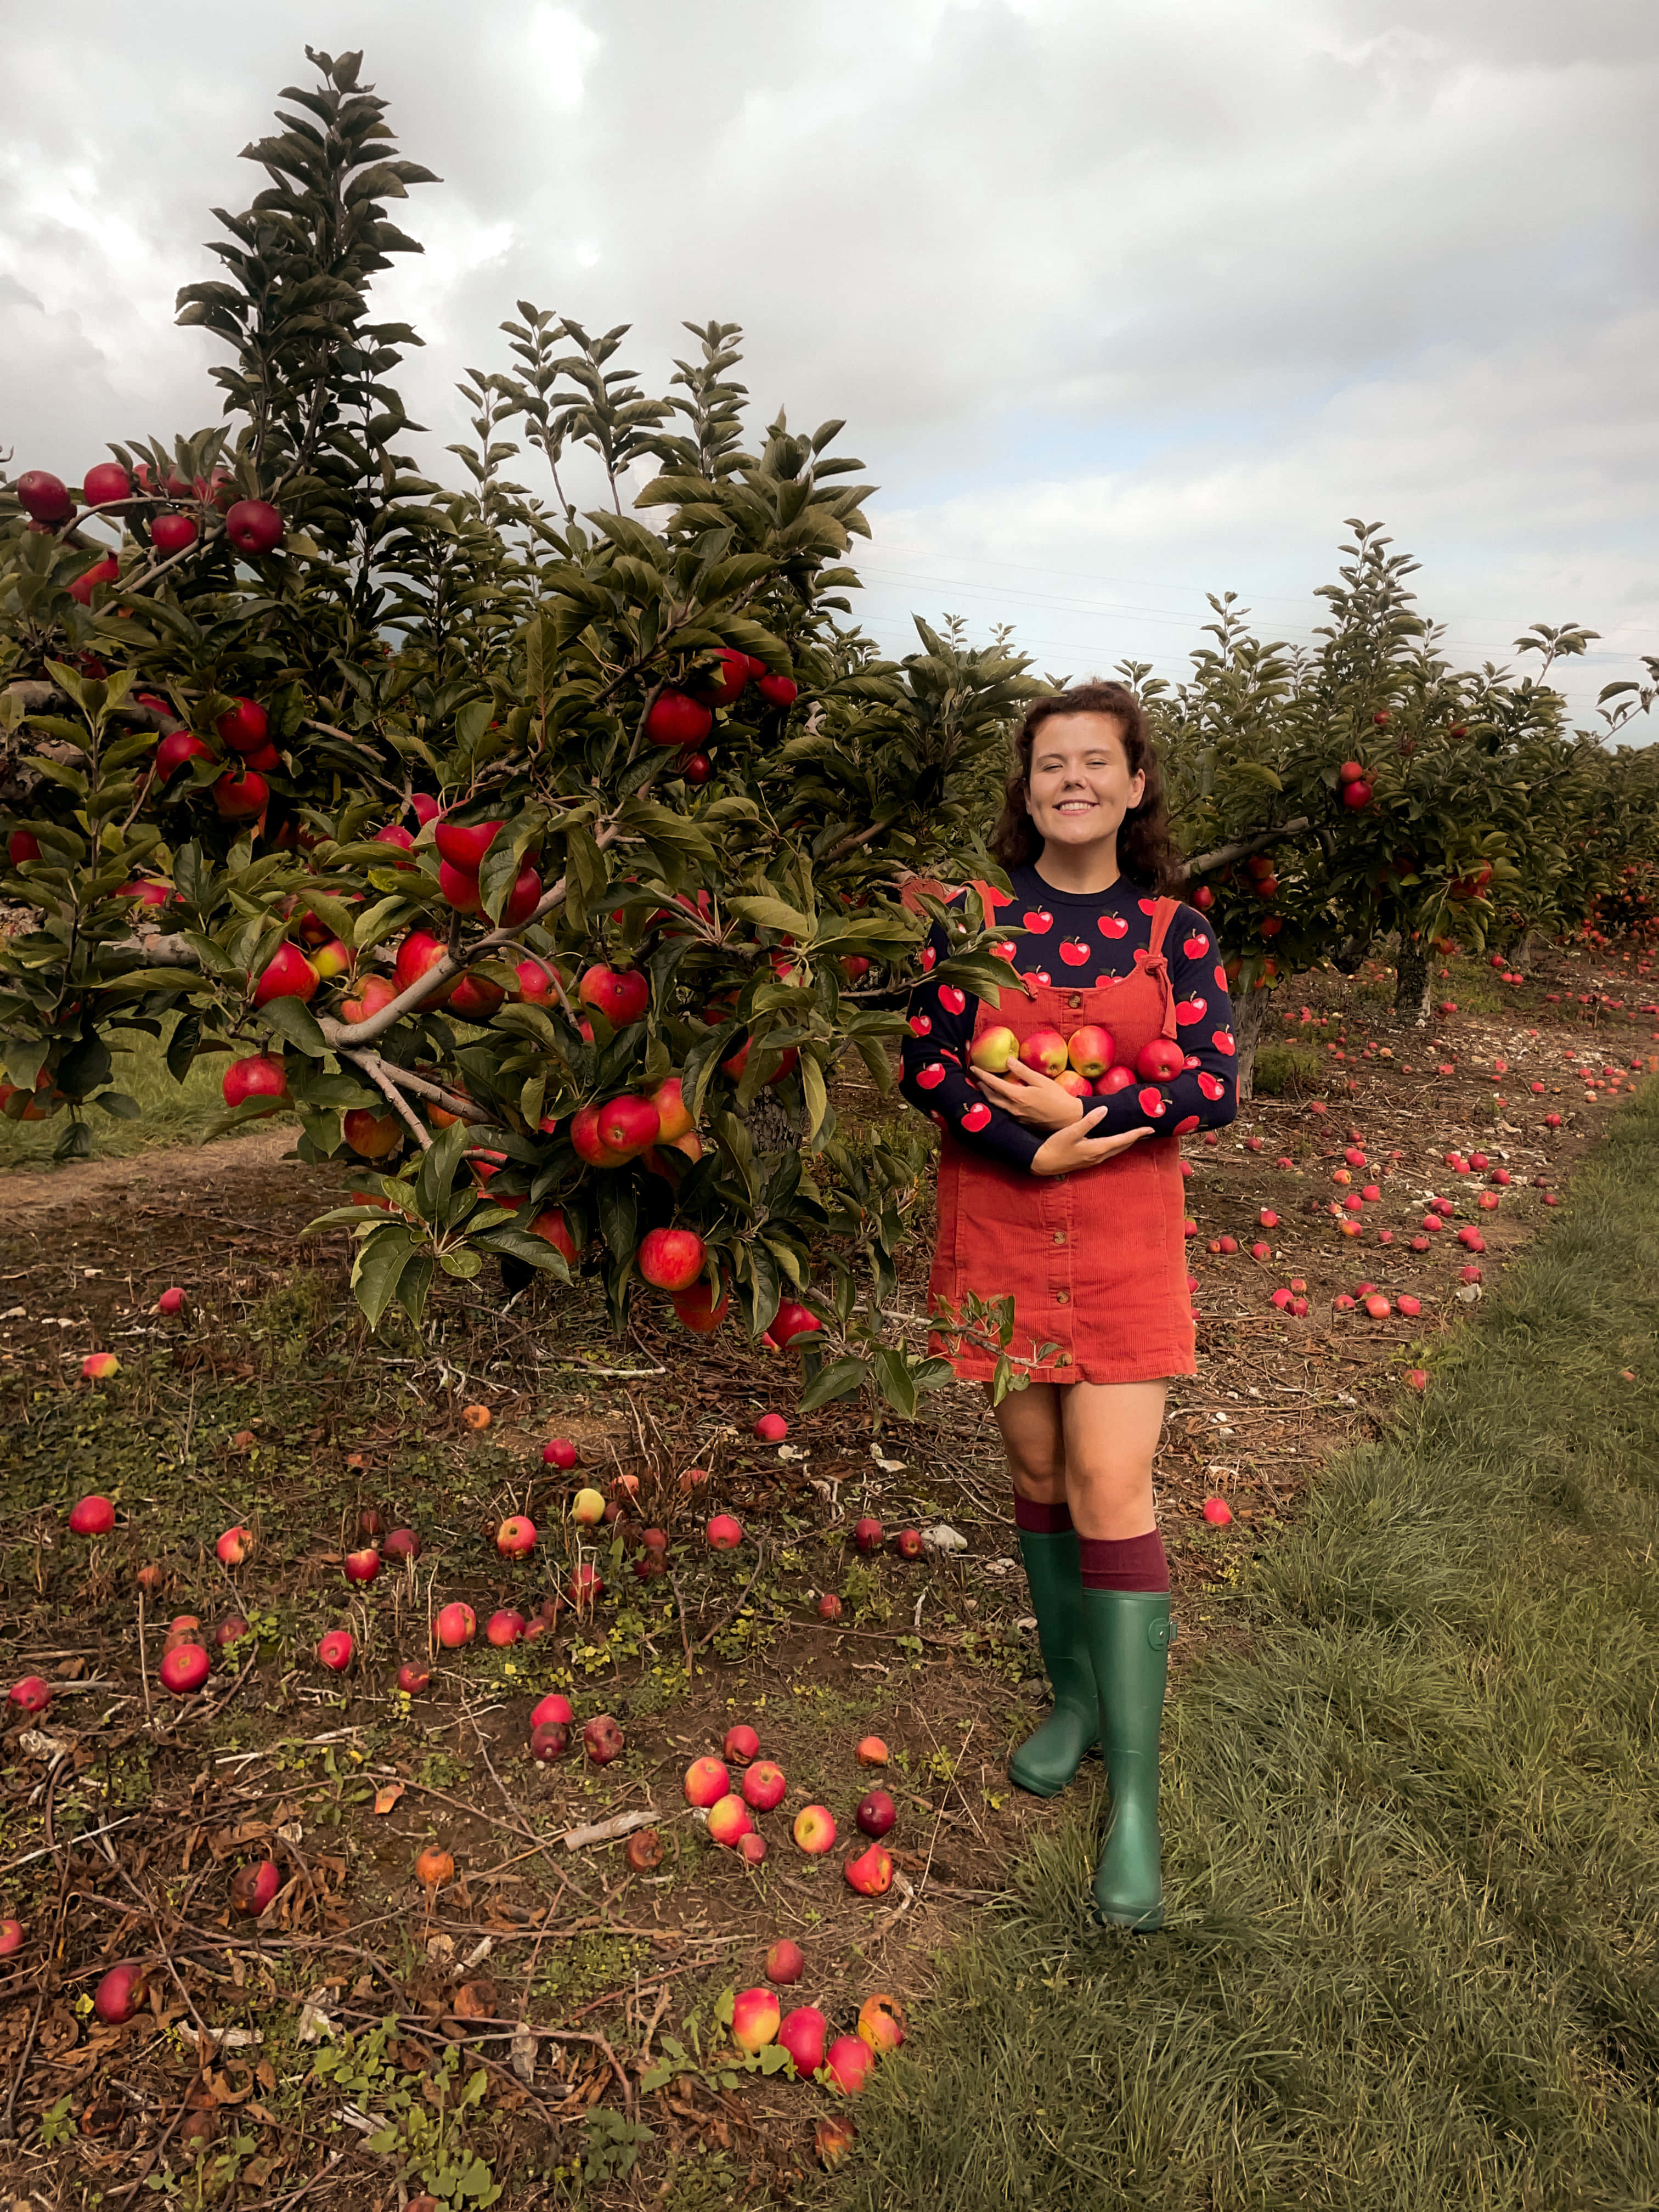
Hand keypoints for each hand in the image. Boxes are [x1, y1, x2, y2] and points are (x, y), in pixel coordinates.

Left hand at [973, 1056, 1085, 1131]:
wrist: (1069, 1118)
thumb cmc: (1057, 1098)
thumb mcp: (1041, 1080)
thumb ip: (1023, 1071)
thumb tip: (1008, 1060)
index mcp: (1017, 1096)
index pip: (993, 1084)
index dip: (982, 1075)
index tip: (973, 1068)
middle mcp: (1013, 1108)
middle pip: (991, 1097)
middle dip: (982, 1087)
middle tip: (977, 1078)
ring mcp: (1016, 1117)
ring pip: (997, 1106)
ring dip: (989, 1096)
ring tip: (985, 1087)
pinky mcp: (1021, 1122)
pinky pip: (1005, 1112)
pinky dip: (999, 1103)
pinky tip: (1002, 1099)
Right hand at [1031, 1111, 1154, 1176]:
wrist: (1043, 1163)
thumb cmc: (1056, 1146)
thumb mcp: (1071, 1131)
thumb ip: (1089, 1121)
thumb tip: (1104, 1110)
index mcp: (1097, 1148)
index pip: (1123, 1139)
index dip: (1137, 1133)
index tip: (1150, 1128)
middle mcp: (1099, 1156)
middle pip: (1123, 1146)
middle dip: (1136, 1138)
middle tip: (1147, 1130)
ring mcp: (1094, 1160)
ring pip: (1116, 1150)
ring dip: (1127, 1142)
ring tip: (1136, 1134)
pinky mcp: (1089, 1160)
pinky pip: (1109, 1151)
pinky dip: (1117, 1145)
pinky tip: (1116, 1141)